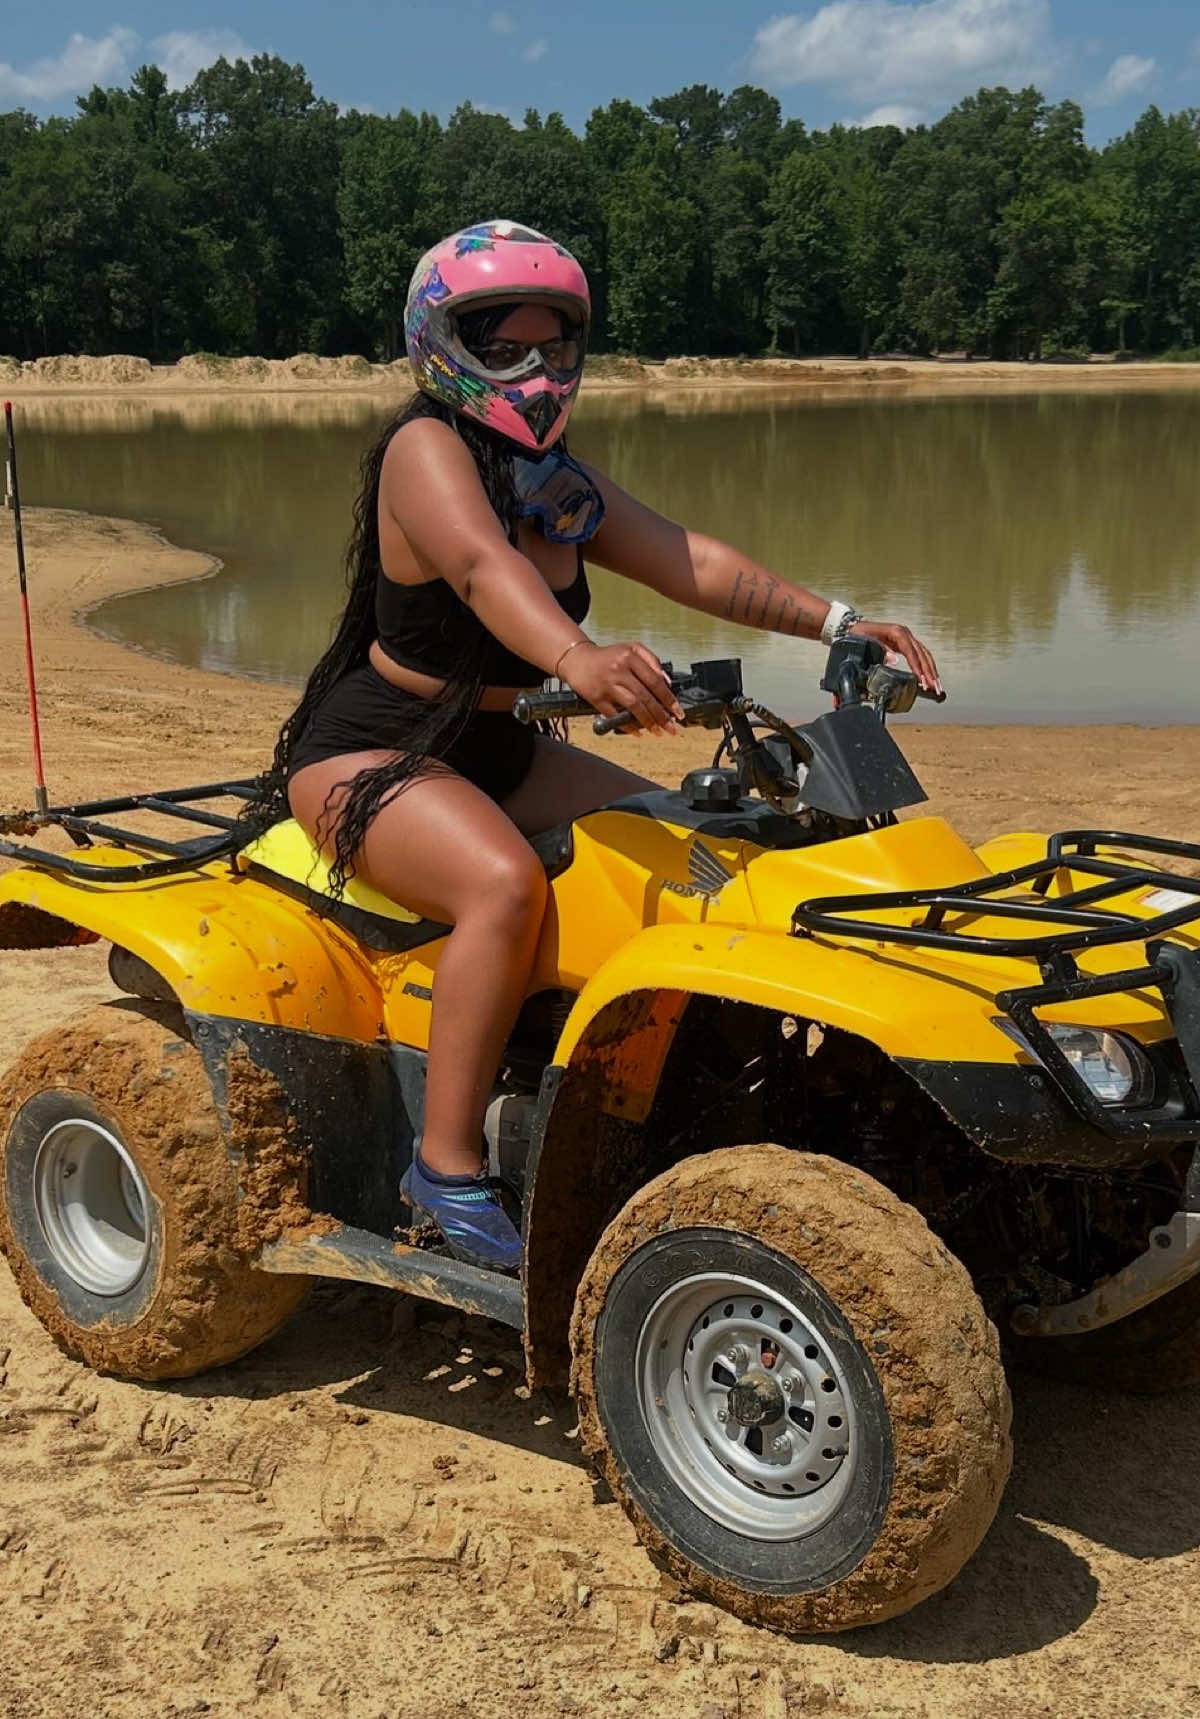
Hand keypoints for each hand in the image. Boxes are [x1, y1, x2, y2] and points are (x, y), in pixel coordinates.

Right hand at [564, 641, 682, 733]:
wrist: (577, 660)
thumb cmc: (608, 657)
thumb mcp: (631, 649)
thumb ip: (652, 661)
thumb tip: (667, 682)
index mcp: (630, 656)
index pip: (654, 680)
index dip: (668, 698)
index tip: (678, 712)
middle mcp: (619, 670)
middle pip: (645, 696)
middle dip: (661, 715)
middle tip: (672, 728)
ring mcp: (607, 684)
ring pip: (633, 706)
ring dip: (647, 721)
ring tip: (658, 732)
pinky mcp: (596, 697)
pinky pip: (614, 715)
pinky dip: (627, 725)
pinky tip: (638, 732)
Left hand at [849, 621, 941, 694]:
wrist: (857, 627)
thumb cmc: (860, 634)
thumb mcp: (866, 641)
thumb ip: (881, 649)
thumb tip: (894, 660)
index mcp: (897, 632)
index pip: (911, 652)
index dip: (917, 666)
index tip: (922, 679)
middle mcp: (905, 634)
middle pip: (922, 654)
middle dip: (929, 672)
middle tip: (934, 687)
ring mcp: (907, 638)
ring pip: (925, 656)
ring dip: (932, 672)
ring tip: (936, 686)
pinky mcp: (906, 644)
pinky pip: (920, 656)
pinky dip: (926, 668)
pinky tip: (930, 678)